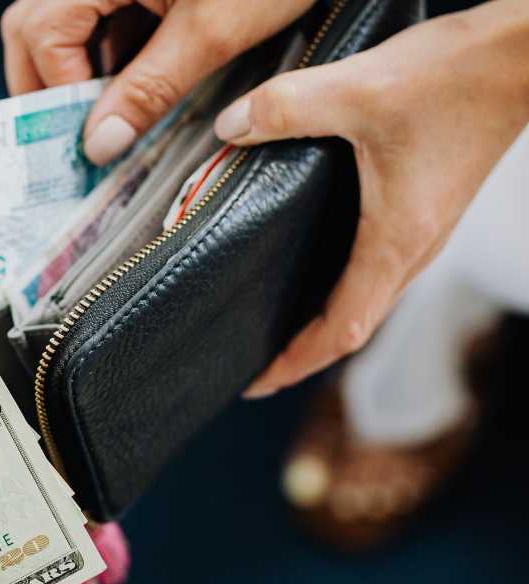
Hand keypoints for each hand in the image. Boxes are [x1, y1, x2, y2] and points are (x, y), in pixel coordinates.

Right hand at [1, 0, 313, 164]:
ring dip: (76, 71)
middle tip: (70, 139)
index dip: (57, 92)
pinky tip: (132, 85)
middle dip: (46, 84)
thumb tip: (100, 143)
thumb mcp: (213, 32)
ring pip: (64, 20)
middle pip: (35, 24)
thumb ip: (149, 88)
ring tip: (104, 119)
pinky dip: (110, 51)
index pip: (42, 33)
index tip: (86, 140)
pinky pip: (102, 12)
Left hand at [215, 0, 528, 397]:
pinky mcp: (423, 209)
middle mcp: (412, 250)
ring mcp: (422, 232)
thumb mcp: (359, 90)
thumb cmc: (459, 78)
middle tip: (253, 365)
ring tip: (273, 328)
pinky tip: (312, 270)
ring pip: (366, 300)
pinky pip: (376, 269)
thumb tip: (229, 127)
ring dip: (323, 324)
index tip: (255, 383)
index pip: (340, 330)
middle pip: (352, 327)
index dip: (294, 363)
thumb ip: (286, 108)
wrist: (521, 55)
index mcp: (395, 242)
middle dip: (301, 355)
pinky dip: (340, 288)